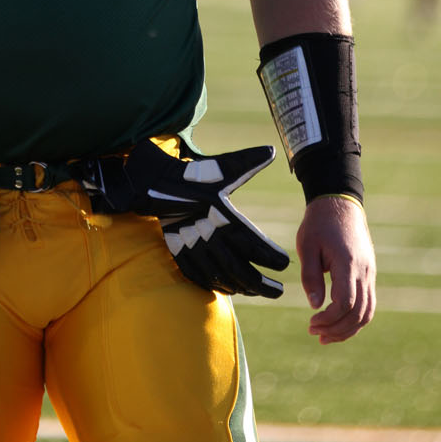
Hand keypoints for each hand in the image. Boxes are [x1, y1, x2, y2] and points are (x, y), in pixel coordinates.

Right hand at [81, 140, 289, 298]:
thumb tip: (271, 151)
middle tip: (279, 291)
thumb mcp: (221, 166)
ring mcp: (191, 246)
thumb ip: (247, 161)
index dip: (270, 256)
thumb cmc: (194, 175)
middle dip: (261, 284)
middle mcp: (207, 234)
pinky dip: (216, 285)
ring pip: (220, 276)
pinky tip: (230, 289)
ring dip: (241, 287)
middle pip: (238, 269)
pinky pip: (199, 276)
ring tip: (258, 291)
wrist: (155, 183)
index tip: (285, 263)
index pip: (252, 244)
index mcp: (221, 215)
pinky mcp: (178, 252)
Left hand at [297, 195, 376, 342]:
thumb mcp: (307, 246)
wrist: (340, 203)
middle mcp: (364, 271)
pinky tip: (338, 324)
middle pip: (359, 313)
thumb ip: (311, 276)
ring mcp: (369, 273)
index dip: (329, 319)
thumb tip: (315, 306)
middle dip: (337, 329)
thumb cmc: (319, 223)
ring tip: (326, 337)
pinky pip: (368, 303)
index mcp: (347, 263)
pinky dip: (355, 318)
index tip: (311, 322)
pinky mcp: (369, 274)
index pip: (345, 302)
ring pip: (367, 312)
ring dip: (348, 329)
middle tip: (314, 333)